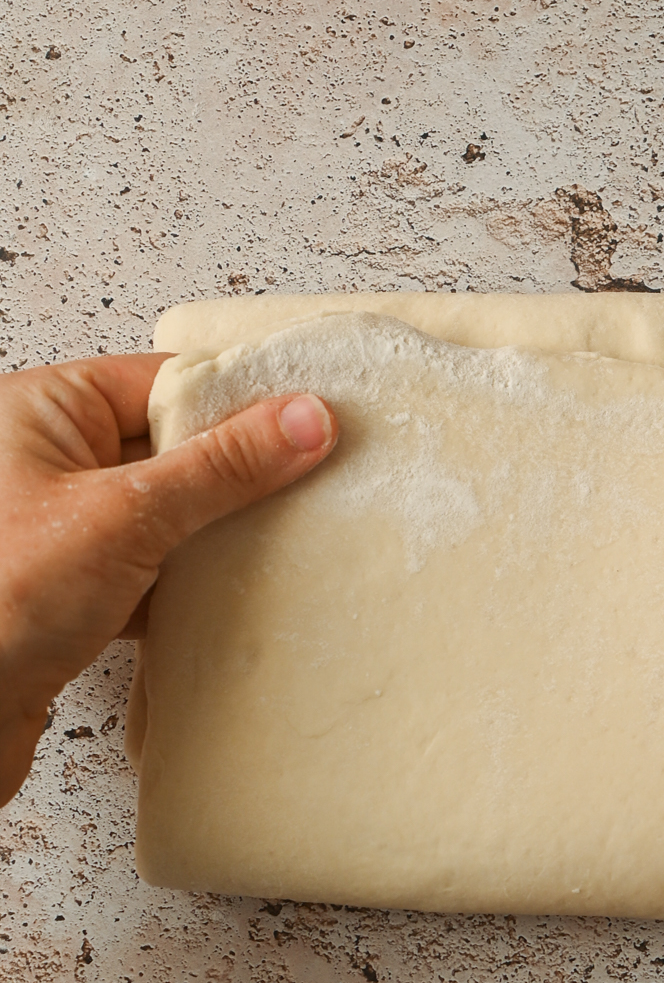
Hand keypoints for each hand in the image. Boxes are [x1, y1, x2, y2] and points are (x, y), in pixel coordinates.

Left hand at [0, 353, 337, 805]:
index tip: (312, 421)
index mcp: (41, 411)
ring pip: (165, 513)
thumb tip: (304, 420)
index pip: (165, 382)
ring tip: (285, 538)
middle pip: (171, 446)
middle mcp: (44, 461)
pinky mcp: (68, 593)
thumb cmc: (0, 600)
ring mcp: (57, 531)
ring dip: (215, 533)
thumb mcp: (126, 516)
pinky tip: (233, 595)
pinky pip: (150, 569)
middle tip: (313, 481)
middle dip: (237, 471)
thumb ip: (221, 467)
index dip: (240, 400)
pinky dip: (189, 583)